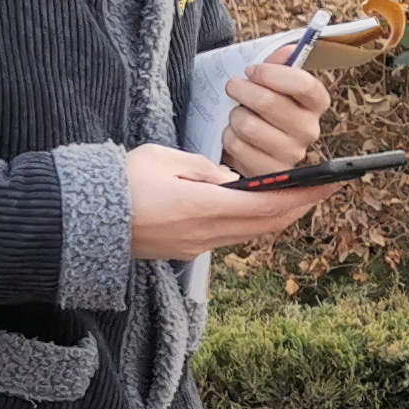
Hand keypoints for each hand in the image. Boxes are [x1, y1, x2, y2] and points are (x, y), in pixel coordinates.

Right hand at [124, 143, 335, 261]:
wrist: (80, 219)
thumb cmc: (118, 182)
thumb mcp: (163, 158)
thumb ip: (203, 169)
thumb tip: (232, 180)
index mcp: (201, 207)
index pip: (267, 205)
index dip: (302, 196)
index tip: (327, 184)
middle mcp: (204, 234)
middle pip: (265, 224)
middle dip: (298, 206)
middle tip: (323, 189)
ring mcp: (195, 246)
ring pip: (249, 233)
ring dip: (276, 216)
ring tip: (297, 196)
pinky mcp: (185, 250)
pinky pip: (230, 237)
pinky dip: (251, 223)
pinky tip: (257, 208)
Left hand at [218, 49, 331, 178]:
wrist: (252, 143)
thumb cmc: (261, 107)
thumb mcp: (270, 82)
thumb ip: (280, 63)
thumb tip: (291, 49)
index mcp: (315, 104)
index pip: (303, 84)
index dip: (271, 73)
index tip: (252, 70)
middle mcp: (310, 130)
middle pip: (268, 102)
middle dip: (241, 90)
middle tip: (234, 88)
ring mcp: (291, 154)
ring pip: (249, 125)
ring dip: (235, 116)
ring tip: (238, 116)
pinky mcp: (270, 172)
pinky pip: (238, 146)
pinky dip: (229, 137)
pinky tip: (236, 136)